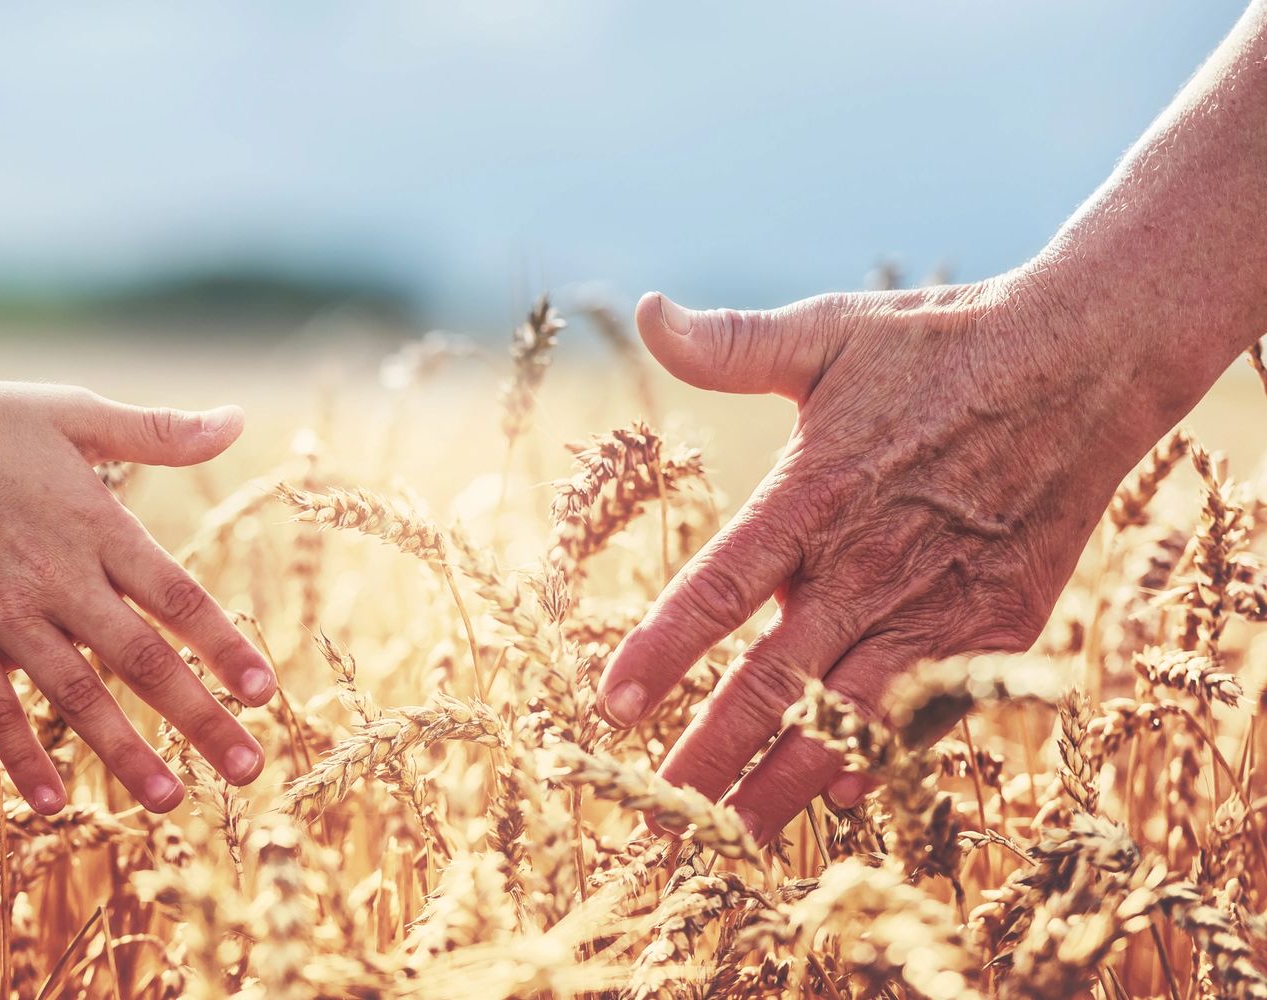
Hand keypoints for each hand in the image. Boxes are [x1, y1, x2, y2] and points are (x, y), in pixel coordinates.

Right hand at [0, 378, 275, 814]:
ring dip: (126, 753)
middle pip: (143, 661)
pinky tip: (52, 804)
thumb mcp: (78, 413)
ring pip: (76, 697)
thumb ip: (160, 432)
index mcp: (99, 526)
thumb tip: (237, 420)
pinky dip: (21, 756)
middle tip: (249, 769)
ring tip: (171, 802)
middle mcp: (59, 579)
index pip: (179, 598)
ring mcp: (2, 614)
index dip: (224, 647)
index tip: (266, 693)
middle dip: (200, 719)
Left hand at [597, 268, 1198, 841]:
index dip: (661, 652)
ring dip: (785, 783)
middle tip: (655, 816)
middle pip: (774, 683)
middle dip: (709, 757)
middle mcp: (870, 564)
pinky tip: (838, 795)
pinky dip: (883, 757)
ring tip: (729, 841)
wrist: (1083, 366)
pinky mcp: (995, 628)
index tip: (608, 706)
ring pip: (849, 719)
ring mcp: (938, 606)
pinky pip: (928, 711)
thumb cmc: (938, 347)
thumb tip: (650, 312)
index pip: (718, 589)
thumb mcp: (831, 333)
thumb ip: (733, 345)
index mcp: (815, 495)